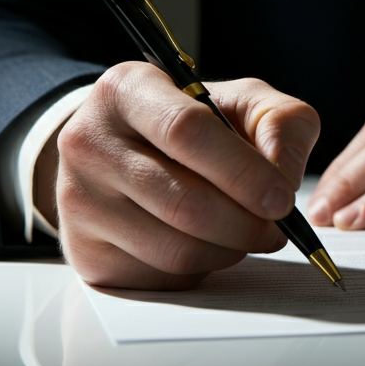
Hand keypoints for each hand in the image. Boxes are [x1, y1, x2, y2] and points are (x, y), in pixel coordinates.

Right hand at [46, 61, 319, 289]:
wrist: (122, 148)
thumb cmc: (189, 122)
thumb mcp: (241, 100)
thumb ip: (280, 123)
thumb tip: (285, 178)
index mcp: (127, 89)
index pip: (187, 131)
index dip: (244, 172)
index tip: (282, 198)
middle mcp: (89, 142)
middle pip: (183, 201)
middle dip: (246, 223)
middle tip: (277, 227)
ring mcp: (79, 201)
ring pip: (175, 248)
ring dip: (230, 250)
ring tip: (248, 233)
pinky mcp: (85, 252)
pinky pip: (161, 276)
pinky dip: (202, 268)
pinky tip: (209, 243)